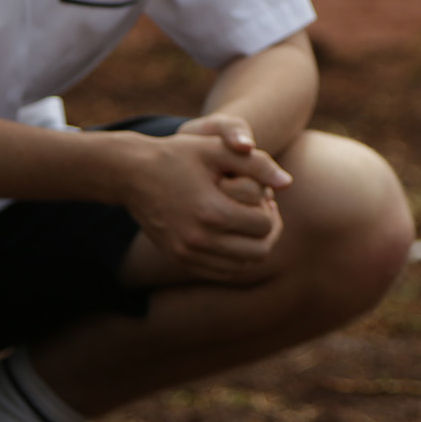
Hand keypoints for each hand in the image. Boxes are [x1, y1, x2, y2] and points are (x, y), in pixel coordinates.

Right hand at [110, 124, 291, 282]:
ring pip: (242, 266)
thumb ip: (258, 163)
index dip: (269, 207)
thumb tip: (288, 183)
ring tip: (246, 220)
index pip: (264, 224)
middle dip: (267, 230)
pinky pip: (221, 271)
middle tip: (261, 210)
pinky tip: (231, 233)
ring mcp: (187, 253)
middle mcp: (199, 239)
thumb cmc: (179, 155)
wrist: (131, 173)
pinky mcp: (179, 259)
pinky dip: (234, 257)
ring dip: (252, 245)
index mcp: (212, 211)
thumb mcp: (218, 150)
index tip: (261, 194)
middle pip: (259, 250)